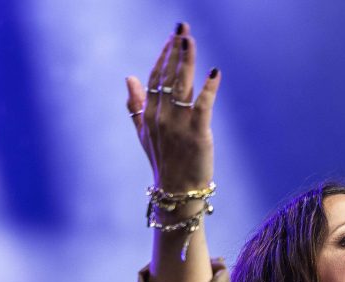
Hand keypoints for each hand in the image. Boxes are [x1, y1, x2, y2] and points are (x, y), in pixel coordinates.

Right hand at [125, 22, 218, 190]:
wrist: (177, 191)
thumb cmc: (163, 161)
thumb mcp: (143, 133)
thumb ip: (135, 104)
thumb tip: (129, 77)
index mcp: (149, 114)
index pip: (155, 77)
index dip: (163, 55)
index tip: (172, 36)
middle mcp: (161, 116)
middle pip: (167, 76)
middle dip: (175, 50)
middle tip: (183, 27)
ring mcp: (178, 125)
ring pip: (182, 86)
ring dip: (186, 61)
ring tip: (191, 40)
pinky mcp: (198, 135)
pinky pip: (203, 107)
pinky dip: (209, 90)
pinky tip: (215, 73)